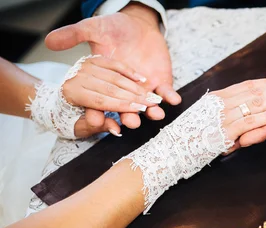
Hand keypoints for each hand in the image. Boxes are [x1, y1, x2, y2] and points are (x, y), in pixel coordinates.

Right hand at [45, 3, 180, 129]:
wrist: (139, 25)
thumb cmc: (113, 28)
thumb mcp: (93, 29)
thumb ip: (74, 36)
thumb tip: (48, 41)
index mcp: (105, 82)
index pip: (98, 101)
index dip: (97, 112)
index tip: (97, 121)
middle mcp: (124, 90)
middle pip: (124, 106)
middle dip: (128, 114)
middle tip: (131, 121)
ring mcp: (143, 90)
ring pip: (146, 105)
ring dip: (151, 111)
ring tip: (154, 114)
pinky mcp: (160, 83)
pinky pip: (166, 93)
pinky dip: (170, 96)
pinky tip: (174, 99)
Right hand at [123, 72, 265, 212]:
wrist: (168, 154)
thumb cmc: (185, 142)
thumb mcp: (205, 124)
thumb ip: (221, 118)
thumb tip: (236, 121)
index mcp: (217, 99)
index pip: (249, 85)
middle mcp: (221, 103)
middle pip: (258, 89)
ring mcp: (224, 116)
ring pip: (259, 101)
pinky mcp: (226, 130)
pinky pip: (254, 120)